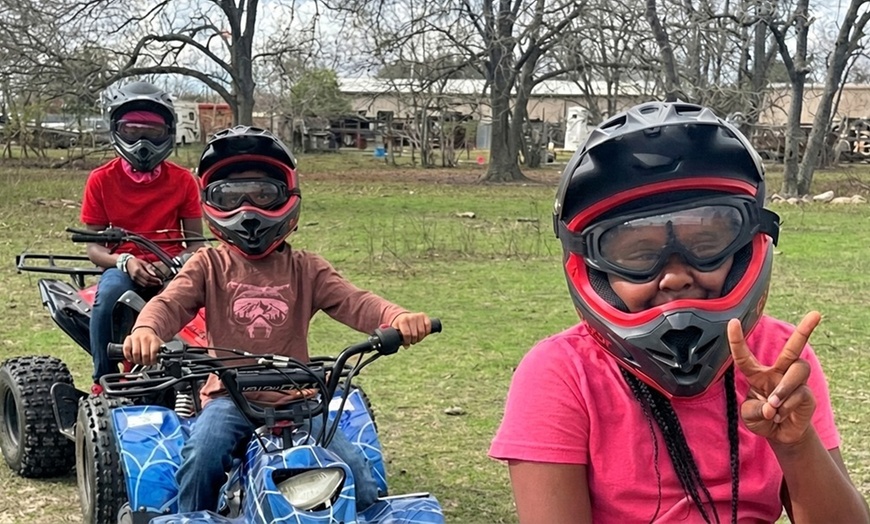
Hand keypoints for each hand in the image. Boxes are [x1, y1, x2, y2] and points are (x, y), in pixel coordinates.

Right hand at [124, 327, 163, 365]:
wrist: (144, 331)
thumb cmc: (151, 340)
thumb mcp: (159, 344)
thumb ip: (162, 352)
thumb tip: (162, 360)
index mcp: (154, 340)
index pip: (153, 352)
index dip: (153, 360)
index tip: (152, 362)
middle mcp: (145, 338)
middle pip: (144, 355)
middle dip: (145, 362)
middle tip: (146, 363)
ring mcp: (136, 338)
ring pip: (135, 353)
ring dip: (137, 361)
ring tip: (139, 361)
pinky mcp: (128, 339)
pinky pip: (126, 349)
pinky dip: (128, 356)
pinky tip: (132, 357)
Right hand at [125, 257, 163, 286]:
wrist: (127, 264)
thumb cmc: (136, 262)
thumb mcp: (143, 262)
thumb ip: (149, 268)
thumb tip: (154, 274)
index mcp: (138, 270)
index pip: (147, 277)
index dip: (154, 280)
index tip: (160, 280)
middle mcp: (135, 276)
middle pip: (146, 282)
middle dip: (154, 284)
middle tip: (160, 283)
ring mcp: (134, 279)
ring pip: (144, 285)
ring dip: (151, 285)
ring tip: (157, 284)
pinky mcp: (134, 281)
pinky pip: (142, 285)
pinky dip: (147, 285)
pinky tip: (152, 284)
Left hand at [391, 312, 430, 347]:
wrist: (403, 316)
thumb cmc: (399, 326)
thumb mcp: (395, 330)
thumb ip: (397, 338)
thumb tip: (405, 346)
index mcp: (402, 321)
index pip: (407, 334)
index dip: (407, 342)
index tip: (407, 344)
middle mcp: (411, 317)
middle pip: (415, 335)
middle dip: (413, 341)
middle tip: (412, 341)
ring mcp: (418, 316)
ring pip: (422, 332)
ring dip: (420, 338)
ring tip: (416, 339)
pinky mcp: (424, 316)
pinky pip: (428, 327)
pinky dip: (426, 332)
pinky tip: (422, 334)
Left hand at [727, 311, 819, 444]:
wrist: (781, 435)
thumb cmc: (762, 419)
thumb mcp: (749, 416)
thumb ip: (755, 410)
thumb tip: (771, 406)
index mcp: (757, 374)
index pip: (744, 356)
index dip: (737, 340)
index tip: (733, 321)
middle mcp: (778, 372)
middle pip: (793, 348)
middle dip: (805, 329)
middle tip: (816, 314)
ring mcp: (795, 382)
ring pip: (797, 371)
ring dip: (783, 389)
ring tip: (773, 406)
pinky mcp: (807, 395)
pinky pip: (800, 394)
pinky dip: (787, 408)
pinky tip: (781, 415)